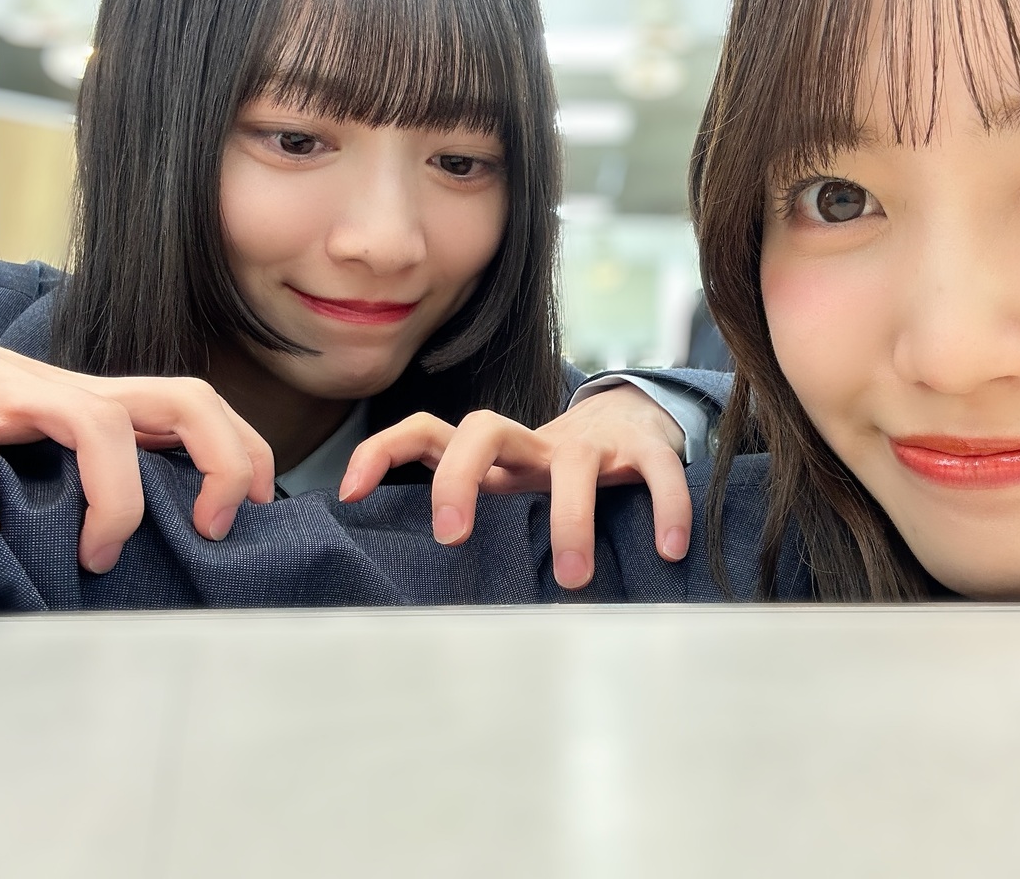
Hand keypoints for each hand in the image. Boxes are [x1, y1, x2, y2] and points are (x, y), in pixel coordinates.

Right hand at [0, 336, 274, 571]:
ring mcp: (14, 395)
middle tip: (211, 528)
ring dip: (116, 498)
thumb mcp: (52, 439)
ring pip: (98, 423)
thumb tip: (155, 536)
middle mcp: (71, 393)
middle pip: (184, 397)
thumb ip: (107, 467)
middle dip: (222, 460)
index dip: (246, 451)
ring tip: (98, 556)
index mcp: (101, 405)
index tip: (259, 509)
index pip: (201, 407)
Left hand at [340, 385, 692, 588]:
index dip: (381, 451)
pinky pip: (654, 472)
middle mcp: (533, 444)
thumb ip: (477, 527)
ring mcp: (588, 443)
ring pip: (571, 465)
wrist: (631, 423)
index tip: (348, 494)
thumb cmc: (555, 480)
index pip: (424, 433)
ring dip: (570, 519)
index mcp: (492, 457)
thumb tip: (410, 595)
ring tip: (573, 578)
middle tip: (452, 538)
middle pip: (482, 428)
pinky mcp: (641, 448)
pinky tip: (670, 548)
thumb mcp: (509, 496)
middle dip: (458, 477)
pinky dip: (664, 506)